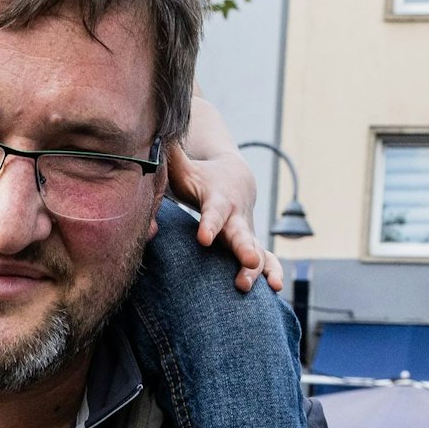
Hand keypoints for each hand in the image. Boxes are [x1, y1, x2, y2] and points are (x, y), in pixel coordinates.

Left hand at [166, 141, 283, 293]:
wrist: (235, 179)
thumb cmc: (201, 177)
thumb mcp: (184, 166)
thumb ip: (170, 157)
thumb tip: (151, 139)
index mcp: (218, 201)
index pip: (214, 213)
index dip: (210, 225)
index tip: (203, 238)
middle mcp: (236, 218)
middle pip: (241, 235)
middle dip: (245, 249)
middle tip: (248, 261)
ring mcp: (247, 233)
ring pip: (256, 251)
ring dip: (257, 269)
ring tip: (249, 286)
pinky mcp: (252, 245)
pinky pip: (267, 259)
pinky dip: (273, 271)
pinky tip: (276, 288)